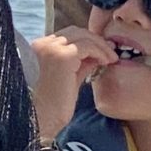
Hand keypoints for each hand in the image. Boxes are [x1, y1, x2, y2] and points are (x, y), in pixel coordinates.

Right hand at [29, 25, 116, 142]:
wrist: (44, 118)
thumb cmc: (54, 103)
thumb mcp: (69, 76)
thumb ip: (81, 62)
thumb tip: (98, 53)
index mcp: (39, 47)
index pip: (68, 35)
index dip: (87, 41)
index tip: (103, 50)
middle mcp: (43, 44)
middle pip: (76, 31)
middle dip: (96, 40)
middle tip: (111, 52)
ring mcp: (52, 49)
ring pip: (84, 37)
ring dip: (101, 46)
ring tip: (112, 58)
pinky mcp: (63, 56)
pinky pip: (88, 47)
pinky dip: (100, 52)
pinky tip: (106, 62)